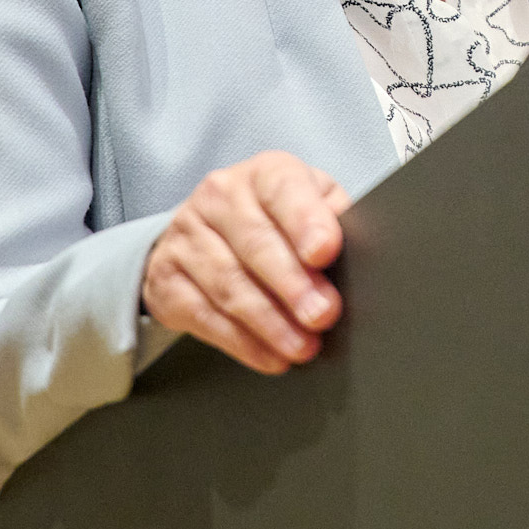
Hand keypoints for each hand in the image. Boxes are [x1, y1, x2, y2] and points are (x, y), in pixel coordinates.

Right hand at [140, 151, 352, 373]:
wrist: (206, 229)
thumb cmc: (276, 218)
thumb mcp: (310, 203)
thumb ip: (333, 219)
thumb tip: (361, 251)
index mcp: (264, 173)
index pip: (284, 190)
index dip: (305, 222)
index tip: (324, 253)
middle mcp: (219, 197)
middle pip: (256, 243)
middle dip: (293, 285)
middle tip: (322, 314)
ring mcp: (186, 236)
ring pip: (229, 283)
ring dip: (270, 322)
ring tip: (302, 346)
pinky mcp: (166, 277)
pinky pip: (204, 315)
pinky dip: (242, 342)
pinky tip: (270, 355)